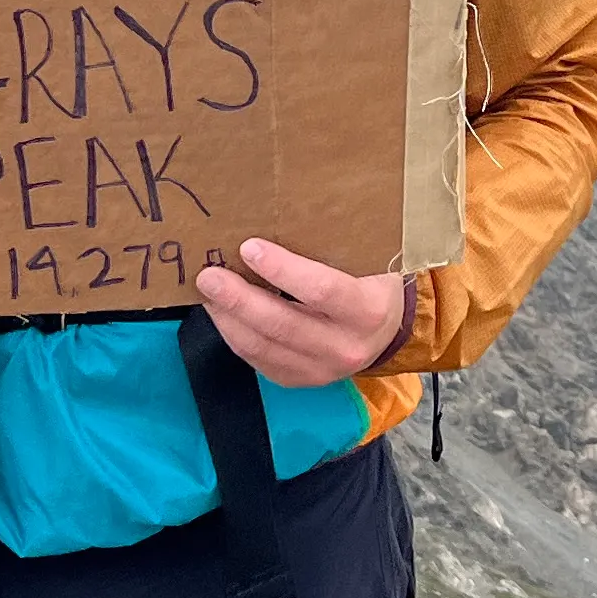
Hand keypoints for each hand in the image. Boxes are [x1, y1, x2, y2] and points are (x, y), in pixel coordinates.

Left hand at [197, 239, 411, 389]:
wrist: (389, 330)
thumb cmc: (373, 282)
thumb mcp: (368, 260)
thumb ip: (331, 246)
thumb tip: (274, 217)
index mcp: (367, 310)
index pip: (319, 290)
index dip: (281, 269)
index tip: (248, 247)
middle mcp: (345, 347)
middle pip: (282, 323)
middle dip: (240, 298)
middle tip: (209, 275)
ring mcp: (321, 370)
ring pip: (263, 347)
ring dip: (229, 318)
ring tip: (207, 292)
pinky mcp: (300, 380)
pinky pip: (258, 360)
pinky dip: (235, 335)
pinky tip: (221, 314)